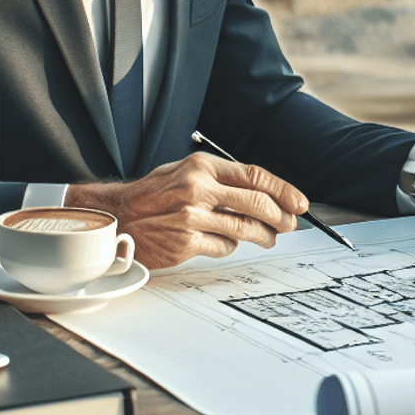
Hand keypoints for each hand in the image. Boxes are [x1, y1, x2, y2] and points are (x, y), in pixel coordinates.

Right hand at [66, 152, 308, 268]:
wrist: (115, 217)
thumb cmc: (153, 195)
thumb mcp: (184, 173)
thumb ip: (221, 180)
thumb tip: (262, 193)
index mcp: (201, 167)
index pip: (255, 175)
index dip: (283, 190)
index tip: (300, 202)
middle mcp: (197, 189)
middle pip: (256, 203)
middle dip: (281, 216)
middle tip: (291, 223)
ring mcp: (190, 218)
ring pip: (244, 228)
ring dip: (263, 235)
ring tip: (269, 237)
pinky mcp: (184, 243)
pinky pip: (223, 247)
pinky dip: (230, 246)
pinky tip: (227, 243)